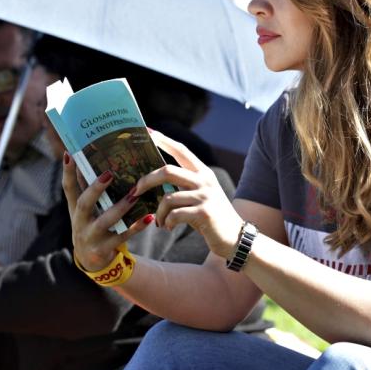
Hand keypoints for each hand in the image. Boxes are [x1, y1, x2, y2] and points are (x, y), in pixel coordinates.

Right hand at [62, 153, 153, 272]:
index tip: (70, 154)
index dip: (68, 172)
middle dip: (96, 189)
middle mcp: (79, 221)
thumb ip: (85, 188)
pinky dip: (136, 227)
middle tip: (109, 173)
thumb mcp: (84, 209)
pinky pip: (122, 236)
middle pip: (84, 204)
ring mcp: (91, 236)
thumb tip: (90, 159)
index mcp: (75, 208)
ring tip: (135, 194)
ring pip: (105, 221)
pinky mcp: (104, 249)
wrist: (91, 260)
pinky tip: (149, 217)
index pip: (68, 188)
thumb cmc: (91, 225)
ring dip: (120, 207)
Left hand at [136, 130, 243, 259]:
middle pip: (167, 171)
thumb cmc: (210, 216)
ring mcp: (204, 196)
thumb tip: (154, 179)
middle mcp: (204, 180)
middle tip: (135, 191)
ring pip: (168, 198)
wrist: (235, 237)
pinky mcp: (203, 213)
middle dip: (147, 180)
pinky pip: (174, 215)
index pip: (181, 150)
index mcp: (203, 172)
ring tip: (159, 221)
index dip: (163, 141)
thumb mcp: (200, 194)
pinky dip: (167, 222)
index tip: (147, 132)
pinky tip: (168, 227)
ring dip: (158, 212)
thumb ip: (183, 184)